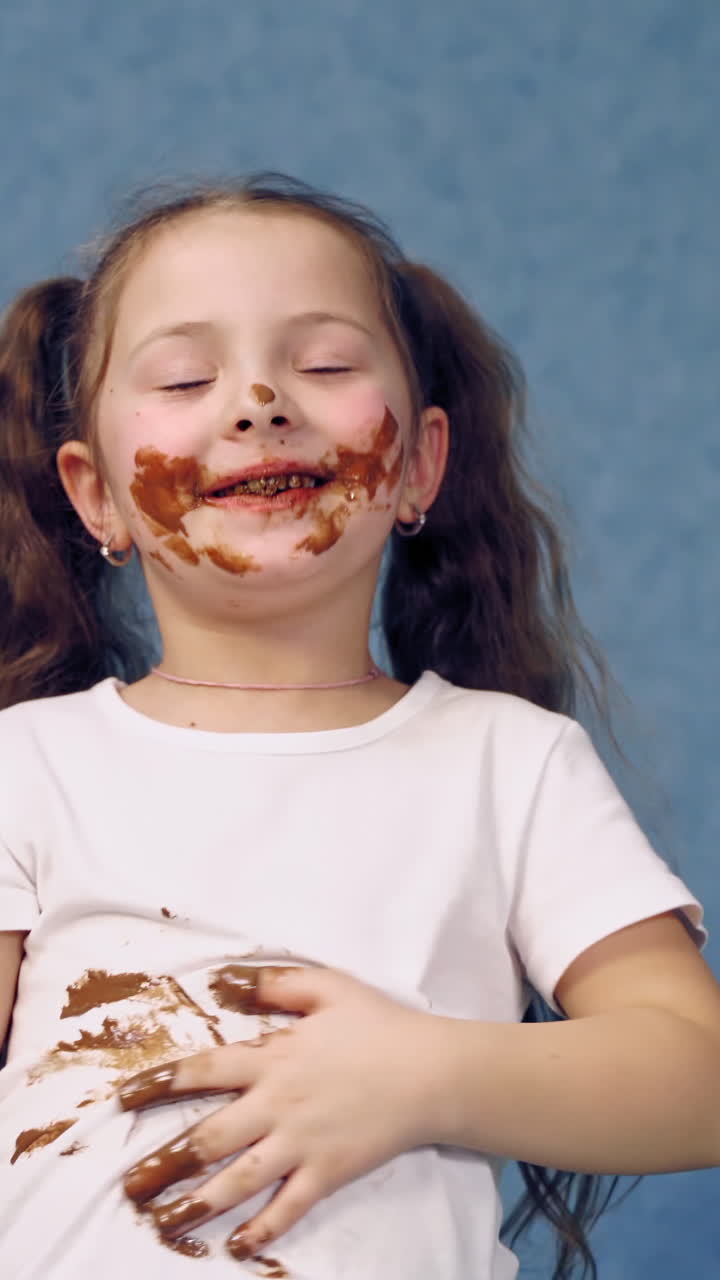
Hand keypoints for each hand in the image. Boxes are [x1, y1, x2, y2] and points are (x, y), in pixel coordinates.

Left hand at [118, 966, 440, 1259]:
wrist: (432, 1071)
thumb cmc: (379, 1025)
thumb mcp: (328, 987)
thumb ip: (275, 985)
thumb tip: (226, 984)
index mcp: (274, 1057)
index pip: (204, 1071)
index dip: (159, 1085)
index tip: (123, 1100)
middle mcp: (279, 1103)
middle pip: (209, 1137)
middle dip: (163, 1162)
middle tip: (129, 1184)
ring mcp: (302, 1143)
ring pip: (238, 1180)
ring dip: (196, 1204)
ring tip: (162, 1222)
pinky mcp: (328, 1172)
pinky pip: (288, 1208)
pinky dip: (261, 1229)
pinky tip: (235, 1247)